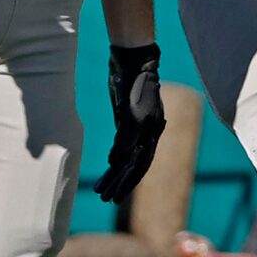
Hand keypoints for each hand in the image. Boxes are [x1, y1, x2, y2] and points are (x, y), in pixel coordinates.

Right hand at [94, 45, 165, 203]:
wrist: (135, 56)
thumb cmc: (130, 79)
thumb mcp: (127, 108)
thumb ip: (125, 129)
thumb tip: (117, 152)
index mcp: (151, 129)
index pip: (143, 162)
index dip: (130, 179)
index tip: (118, 192)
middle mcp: (152, 129)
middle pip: (140, 166)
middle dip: (123, 185)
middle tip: (109, 201)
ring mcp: (145, 123)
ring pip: (133, 158)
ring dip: (118, 177)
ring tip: (104, 192)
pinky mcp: (135, 114)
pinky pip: (126, 140)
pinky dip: (119, 155)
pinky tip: (110, 166)